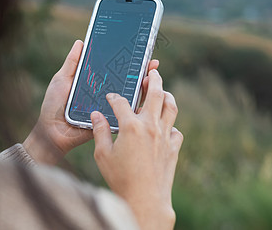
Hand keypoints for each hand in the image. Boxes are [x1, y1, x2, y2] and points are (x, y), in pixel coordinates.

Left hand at [23, 40, 159, 164]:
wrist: (51, 131)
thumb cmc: (54, 105)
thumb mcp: (62, 79)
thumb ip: (73, 63)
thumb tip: (81, 42)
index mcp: (96, 83)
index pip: (115, 70)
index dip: (127, 62)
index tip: (140, 51)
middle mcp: (106, 95)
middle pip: (128, 82)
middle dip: (142, 72)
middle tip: (152, 62)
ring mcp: (110, 108)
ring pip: (132, 97)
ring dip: (144, 87)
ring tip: (151, 76)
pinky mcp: (111, 121)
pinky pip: (126, 113)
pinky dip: (136, 106)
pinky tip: (144, 95)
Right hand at [91, 69, 182, 229]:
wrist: (145, 200)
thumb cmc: (120, 178)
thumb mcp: (102, 155)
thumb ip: (99, 131)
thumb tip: (96, 115)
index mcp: (131, 126)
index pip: (120, 102)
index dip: (113, 97)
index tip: (110, 97)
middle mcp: (151, 126)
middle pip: (156, 93)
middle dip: (154, 79)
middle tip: (152, 72)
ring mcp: (165, 136)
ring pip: (171, 107)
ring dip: (167, 95)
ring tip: (163, 91)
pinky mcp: (173, 147)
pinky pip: (175, 129)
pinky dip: (170, 124)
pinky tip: (164, 126)